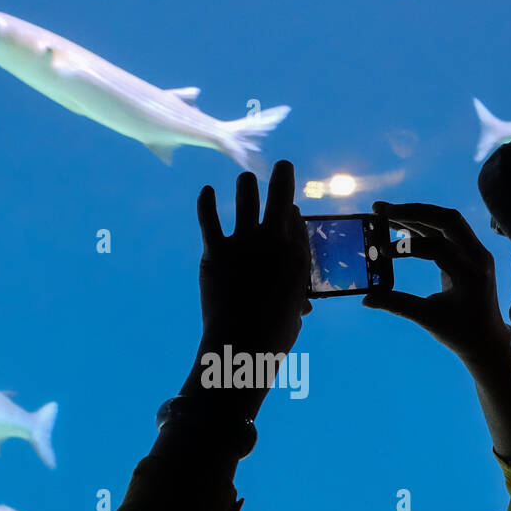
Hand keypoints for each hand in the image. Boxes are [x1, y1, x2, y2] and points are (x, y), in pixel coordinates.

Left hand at [181, 160, 311, 416]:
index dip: (290, 211)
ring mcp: (245, 242)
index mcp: (297, 255)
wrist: (243, 344)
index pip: (295, 220)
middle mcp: (274, 241)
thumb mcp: (295, 313)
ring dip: (246, 185)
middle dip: (282, 177)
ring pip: (246, 197)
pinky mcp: (217, 250)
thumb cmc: (273, 335)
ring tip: (245, 179)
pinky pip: (209, 218)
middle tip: (281, 166)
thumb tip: (303, 306)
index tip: (288, 208)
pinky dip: (206, 202)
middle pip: (280, 196)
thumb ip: (297, 300)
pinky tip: (207, 191)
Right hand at [363, 201, 510, 373]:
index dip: (407, 246)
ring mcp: (477, 252)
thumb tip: (366, 299)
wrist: (487, 341)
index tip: (381, 251)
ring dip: (418, 213)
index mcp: (470, 274)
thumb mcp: (428, 319)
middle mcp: (478, 257)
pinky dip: (425, 225)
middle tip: (381, 210)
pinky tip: (401, 226)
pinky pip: (448, 231)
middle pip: (447, 219)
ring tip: (386, 212)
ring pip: (447, 220)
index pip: (438, 247)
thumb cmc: (460, 334)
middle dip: (413, 212)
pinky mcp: (470, 253)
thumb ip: (397, 305)